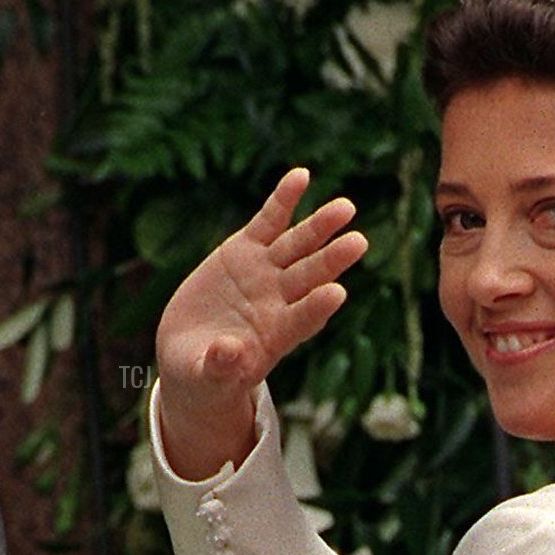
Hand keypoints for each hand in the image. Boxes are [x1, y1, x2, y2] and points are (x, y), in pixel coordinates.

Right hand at [155, 168, 367, 477]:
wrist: (194, 352)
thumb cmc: (206, 376)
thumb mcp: (206, 378)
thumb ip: (219, 367)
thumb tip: (230, 353)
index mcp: (275, 336)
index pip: (303, 320)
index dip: (317, 307)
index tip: (336, 294)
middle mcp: (279, 300)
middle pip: (310, 277)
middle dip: (332, 260)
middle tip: (360, 243)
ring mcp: (265, 272)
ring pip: (298, 245)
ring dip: (320, 226)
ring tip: (346, 208)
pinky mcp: (246, 251)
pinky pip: (269, 221)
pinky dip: (284, 199)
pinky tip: (301, 176)